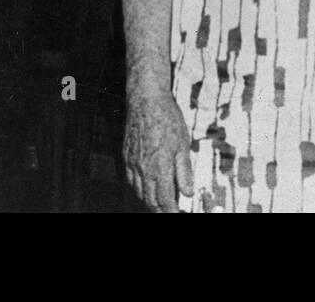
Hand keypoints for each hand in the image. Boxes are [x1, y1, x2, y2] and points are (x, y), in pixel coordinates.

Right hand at [123, 87, 192, 212]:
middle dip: (161, 210)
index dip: (171, 212)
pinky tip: (147, 187)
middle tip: (171, 211)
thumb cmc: (166, 119)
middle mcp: (143, 169)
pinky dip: (140, 189)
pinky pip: (131, 181)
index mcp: (159, 168)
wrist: (146, 100)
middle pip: (150, 200)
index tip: (178, 214)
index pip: (165, 201)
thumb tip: (187, 193)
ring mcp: (132, 164)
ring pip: (139, 192)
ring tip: (161, 204)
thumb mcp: (183, 145)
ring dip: (150, 201)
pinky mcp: (127, 156)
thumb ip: (184, 171)